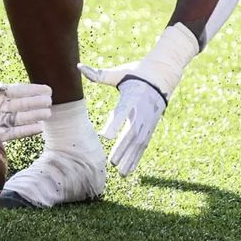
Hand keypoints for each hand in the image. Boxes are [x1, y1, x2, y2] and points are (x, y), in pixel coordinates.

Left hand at [0, 75, 52, 140]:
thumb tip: (4, 86)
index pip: (18, 91)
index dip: (32, 90)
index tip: (47, 89)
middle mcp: (0, 108)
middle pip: (23, 104)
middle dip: (37, 102)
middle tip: (51, 100)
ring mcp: (0, 121)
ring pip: (22, 118)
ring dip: (35, 115)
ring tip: (48, 113)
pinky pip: (16, 132)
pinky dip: (27, 130)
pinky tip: (39, 128)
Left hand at [79, 24, 199, 175]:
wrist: (161, 76)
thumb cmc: (135, 74)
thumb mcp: (119, 72)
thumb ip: (100, 74)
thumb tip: (79, 67)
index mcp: (132, 97)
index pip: (123, 111)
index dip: (115, 123)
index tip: (104, 136)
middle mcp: (141, 111)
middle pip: (132, 132)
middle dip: (122, 148)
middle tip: (112, 162)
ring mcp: (148, 121)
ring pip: (139, 143)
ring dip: (130, 158)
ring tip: (120, 172)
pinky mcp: (150, 128)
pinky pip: (143, 146)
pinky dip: (136, 159)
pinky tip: (128, 171)